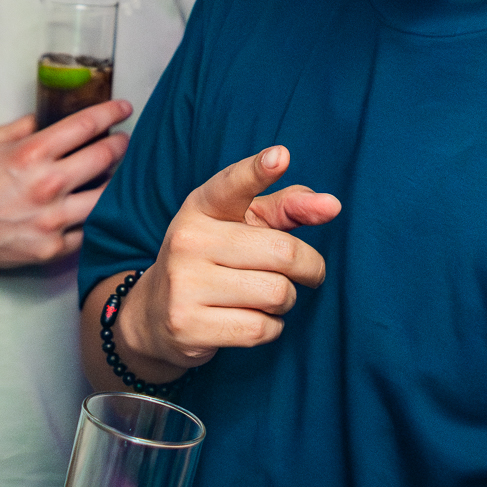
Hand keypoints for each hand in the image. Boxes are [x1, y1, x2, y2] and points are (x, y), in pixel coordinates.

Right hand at [0, 98, 133, 282]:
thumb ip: (25, 126)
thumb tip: (50, 117)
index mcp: (33, 153)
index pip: (86, 125)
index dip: (111, 113)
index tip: (124, 109)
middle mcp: (48, 185)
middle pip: (104, 158)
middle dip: (120, 145)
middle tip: (123, 142)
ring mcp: (53, 220)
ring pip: (105, 198)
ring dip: (114, 183)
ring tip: (113, 176)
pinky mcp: (53, 247)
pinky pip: (87, 230)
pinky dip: (91, 218)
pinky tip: (90, 208)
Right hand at [112, 146, 338, 382]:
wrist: (155, 314)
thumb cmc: (215, 260)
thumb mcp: (243, 226)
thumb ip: (287, 209)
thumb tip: (331, 205)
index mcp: (202, 207)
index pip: (233, 184)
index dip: (258, 170)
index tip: (279, 157)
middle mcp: (188, 240)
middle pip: (283, 252)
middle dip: (309, 267)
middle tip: (308, 274)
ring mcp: (183, 284)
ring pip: (276, 294)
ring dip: (285, 301)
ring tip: (265, 298)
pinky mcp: (187, 325)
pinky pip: (261, 329)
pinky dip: (270, 328)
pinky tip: (250, 320)